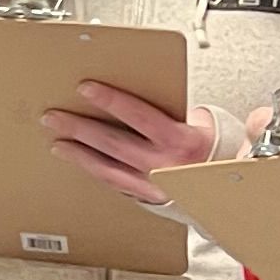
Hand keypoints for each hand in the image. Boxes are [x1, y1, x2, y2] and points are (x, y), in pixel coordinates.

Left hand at [42, 83, 217, 203]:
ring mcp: (151, 183)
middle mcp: (162, 165)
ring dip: (78, 153)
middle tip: (54, 117)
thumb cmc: (213, 148)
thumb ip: (180, 105)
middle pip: (112, 143)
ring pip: (107, 168)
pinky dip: (92, 170)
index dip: (111, 100)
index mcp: (180, 141)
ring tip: (57, 140)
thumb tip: (156, 85)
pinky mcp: (144, 195)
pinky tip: (77, 159)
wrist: (225, 186)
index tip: (86, 88)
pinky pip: (113, 182)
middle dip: (80, 128)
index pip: (138, 116)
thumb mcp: (205, 121)